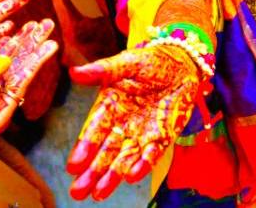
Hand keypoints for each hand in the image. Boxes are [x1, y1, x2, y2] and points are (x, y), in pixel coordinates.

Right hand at [66, 45, 198, 200]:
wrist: (181, 63)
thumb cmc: (149, 61)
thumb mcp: (125, 63)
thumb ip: (101, 70)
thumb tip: (74, 72)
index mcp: (108, 107)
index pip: (93, 131)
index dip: (84, 148)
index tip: (73, 166)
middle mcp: (121, 125)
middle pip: (105, 152)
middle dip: (92, 172)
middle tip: (78, 192)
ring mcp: (141, 133)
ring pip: (123, 159)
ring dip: (112, 176)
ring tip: (98, 193)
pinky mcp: (161, 137)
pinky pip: (151, 154)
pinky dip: (142, 165)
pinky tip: (131, 177)